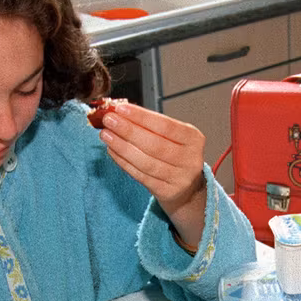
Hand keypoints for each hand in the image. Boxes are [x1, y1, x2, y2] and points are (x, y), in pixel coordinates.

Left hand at [98, 101, 206, 244]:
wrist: (187, 190)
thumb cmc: (175, 156)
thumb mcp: (172, 138)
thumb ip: (149, 125)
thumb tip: (119, 112)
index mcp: (194, 138)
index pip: (166, 125)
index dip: (142, 117)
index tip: (121, 108)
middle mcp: (190, 159)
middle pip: (155, 144)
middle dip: (128, 130)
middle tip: (108, 120)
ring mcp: (180, 178)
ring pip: (146, 162)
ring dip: (122, 147)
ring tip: (106, 135)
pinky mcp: (167, 192)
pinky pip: (141, 176)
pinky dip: (123, 162)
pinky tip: (112, 151)